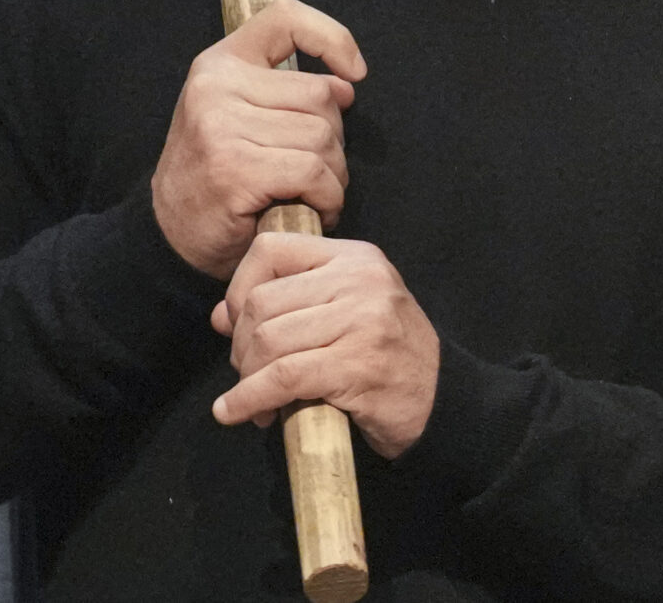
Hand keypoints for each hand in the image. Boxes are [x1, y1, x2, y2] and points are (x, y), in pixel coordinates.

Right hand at [151, 0, 364, 279]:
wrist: (169, 233)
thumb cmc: (216, 171)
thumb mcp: (240, 112)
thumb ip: (288, 89)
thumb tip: (346, 82)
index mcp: (220, 64)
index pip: (285, 17)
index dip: (332, 37)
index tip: (354, 74)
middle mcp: (216, 88)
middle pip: (321, 95)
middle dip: (334, 137)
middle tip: (312, 168)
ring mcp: (221, 128)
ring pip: (322, 137)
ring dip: (333, 173)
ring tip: (310, 190)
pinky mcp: (234, 170)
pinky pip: (313, 172)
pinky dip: (328, 196)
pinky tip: (315, 209)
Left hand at [211, 231, 438, 460]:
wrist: (441, 395)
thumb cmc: (387, 355)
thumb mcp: (344, 313)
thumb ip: (287, 306)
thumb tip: (221, 315)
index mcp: (355, 258)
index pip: (270, 250)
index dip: (238, 288)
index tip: (238, 324)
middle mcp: (359, 280)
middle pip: (261, 303)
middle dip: (240, 346)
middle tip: (249, 374)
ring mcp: (362, 320)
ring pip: (266, 341)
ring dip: (246, 379)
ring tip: (254, 401)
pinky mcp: (357, 364)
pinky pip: (280, 378)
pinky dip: (248, 400)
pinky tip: (237, 413)